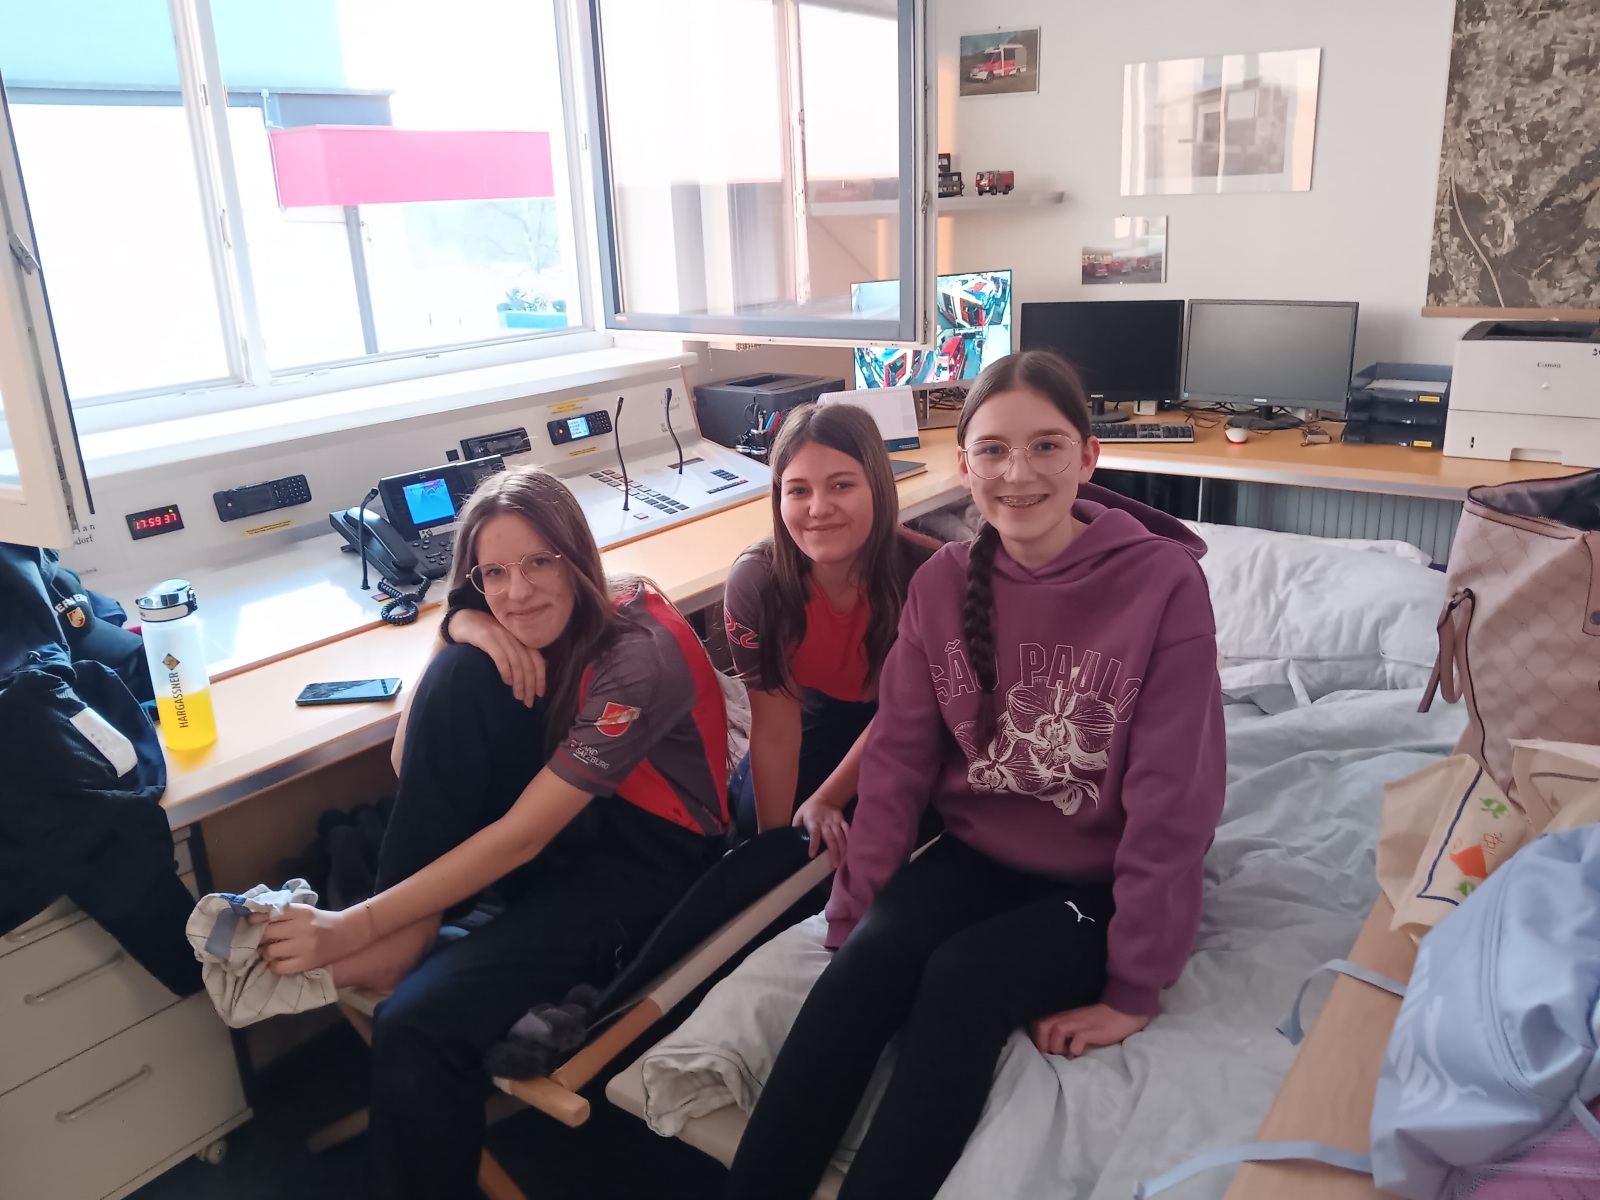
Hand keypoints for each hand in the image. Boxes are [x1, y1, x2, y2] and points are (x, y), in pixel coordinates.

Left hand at [253, 904, 370, 974]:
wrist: (346, 934)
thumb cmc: (319, 922)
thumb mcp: (304, 911)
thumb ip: (282, 913)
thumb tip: (253, 919)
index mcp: (300, 912)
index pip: (270, 913)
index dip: (255, 919)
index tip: (249, 923)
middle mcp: (301, 928)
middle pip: (266, 933)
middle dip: (259, 938)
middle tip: (259, 940)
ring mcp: (304, 947)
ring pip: (270, 951)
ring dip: (266, 952)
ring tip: (271, 951)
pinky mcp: (306, 963)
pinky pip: (279, 967)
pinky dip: (274, 965)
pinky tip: (278, 962)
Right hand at [450, 609, 544, 704]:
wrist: (462, 619)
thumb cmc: (485, 635)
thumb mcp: (504, 643)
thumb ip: (516, 654)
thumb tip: (530, 676)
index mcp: (521, 638)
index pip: (537, 660)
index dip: (540, 678)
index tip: (540, 695)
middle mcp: (514, 636)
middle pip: (528, 664)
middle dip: (530, 685)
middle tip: (528, 702)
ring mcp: (501, 636)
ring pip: (517, 662)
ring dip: (519, 683)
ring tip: (518, 696)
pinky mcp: (487, 637)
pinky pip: (501, 656)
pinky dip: (506, 671)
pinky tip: (506, 682)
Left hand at [793, 794, 848, 867]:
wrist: (825, 798)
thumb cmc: (809, 809)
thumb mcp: (799, 815)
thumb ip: (796, 826)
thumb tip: (793, 841)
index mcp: (812, 821)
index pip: (814, 833)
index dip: (813, 844)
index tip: (812, 855)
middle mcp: (825, 822)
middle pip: (830, 837)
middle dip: (833, 852)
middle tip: (834, 865)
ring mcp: (835, 822)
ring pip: (840, 836)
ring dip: (842, 849)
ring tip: (842, 862)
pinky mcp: (842, 821)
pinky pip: (847, 831)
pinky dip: (849, 841)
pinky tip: (850, 851)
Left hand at [1030, 1003, 1150, 1057]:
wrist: (1125, 1011)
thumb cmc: (1102, 1020)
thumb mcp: (1080, 1023)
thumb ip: (1068, 1031)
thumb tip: (1057, 1048)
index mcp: (1064, 1016)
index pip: (1039, 1023)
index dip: (1037, 1039)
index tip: (1044, 1052)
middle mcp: (1068, 1018)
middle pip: (1042, 1026)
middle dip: (1042, 1044)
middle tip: (1051, 1057)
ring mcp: (1080, 1023)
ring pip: (1056, 1031)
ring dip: (1056, 1047)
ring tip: (1065, 1057)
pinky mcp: (1093, 1030)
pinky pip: (1077, 1040)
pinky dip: (1075, 1050)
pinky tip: (1080, 1055)